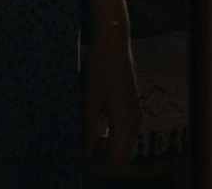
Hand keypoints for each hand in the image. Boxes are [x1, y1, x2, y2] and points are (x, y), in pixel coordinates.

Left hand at [80, 27, 140, 175]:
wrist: (113, 43)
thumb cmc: (99, 68)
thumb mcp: (89, 101)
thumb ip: (87, 130)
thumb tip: (83, 154)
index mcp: (125, 122)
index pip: (118, 160)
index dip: (99, 168)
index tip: (78, 166)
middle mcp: (134, 122)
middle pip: (122, 156)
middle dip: (100, 162)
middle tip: (77, 159)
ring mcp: (133, 114)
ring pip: (122, 145)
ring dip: (103, 151)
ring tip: (81, 146)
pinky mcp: (129, 107)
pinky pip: (121, 132)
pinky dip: (107, 139)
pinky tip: (90, 132)